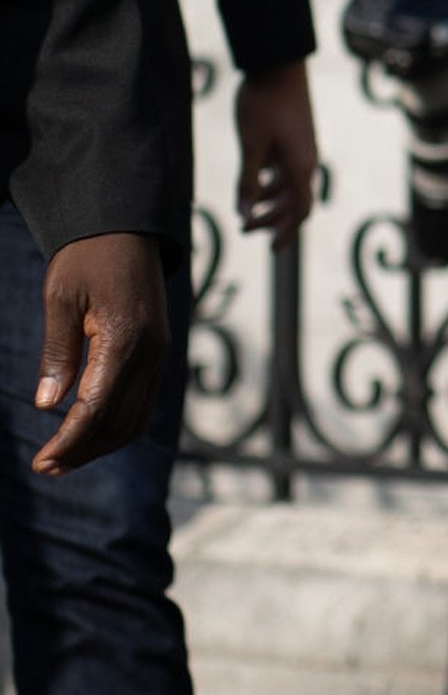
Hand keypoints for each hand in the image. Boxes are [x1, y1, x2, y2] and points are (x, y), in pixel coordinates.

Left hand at [33, 232, 168, 474]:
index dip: (68, 442)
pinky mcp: (159, 354)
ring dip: (101, 445)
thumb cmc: (88, 256)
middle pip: (119, 424)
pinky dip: (118, 426)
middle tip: (46, 467)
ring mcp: (160, 356)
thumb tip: (46, 405)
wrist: (127, 227)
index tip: (41, 462)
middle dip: (82, 451)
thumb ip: (57, 352)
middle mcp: (150, 355)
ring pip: (136, 419)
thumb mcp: (60, 297)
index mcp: (125, 341)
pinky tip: (91, 432)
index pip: (96, 409)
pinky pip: (143, 403)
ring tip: (65, 458)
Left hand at [236, 59, 317, 248]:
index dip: (286, 231)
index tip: (271, 249)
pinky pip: (286, 169)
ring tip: (246, 210)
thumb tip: (244, 215)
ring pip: (290, 186)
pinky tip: (255, 181)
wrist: (279, 64)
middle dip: (272, 220)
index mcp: (300, 166)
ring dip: (270, 201)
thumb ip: (248, 181)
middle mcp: (306, 161)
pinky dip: (272, 182)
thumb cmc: (263, 103)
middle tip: (245, 230)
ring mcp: (302, 149)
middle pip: (294, 202)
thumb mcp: (251, 145)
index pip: (300, 211)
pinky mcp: (294, 137)